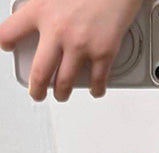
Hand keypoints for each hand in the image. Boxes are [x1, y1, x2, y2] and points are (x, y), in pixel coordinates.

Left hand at [0, 0, 142, 99]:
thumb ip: (45, 6)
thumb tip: (42, 17)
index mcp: (40, 10)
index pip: (9, 31)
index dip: (6, 41)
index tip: (9, 46)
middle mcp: (57, 30)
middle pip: (39, 72)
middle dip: (36, 89)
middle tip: (37, 92)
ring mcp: (80, 45)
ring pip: (65, 82)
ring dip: (62, 93)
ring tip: (61, 93)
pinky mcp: (103, 53)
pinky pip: (96, 81)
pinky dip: (95, 89)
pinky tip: (93, 88)